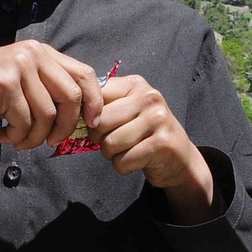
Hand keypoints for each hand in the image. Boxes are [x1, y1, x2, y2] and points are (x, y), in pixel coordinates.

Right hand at [0, 42, 105, 150]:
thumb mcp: (23, 80)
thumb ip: (49, 91)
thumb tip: (80, 119)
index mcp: (43, 52)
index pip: (84, 74)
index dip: (94, 102)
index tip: (92, 123)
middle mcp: (34, 55)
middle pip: (71, 97)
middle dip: (66, 127)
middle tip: (52, 142)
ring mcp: (19, 67)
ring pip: (47, 115)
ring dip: (35, 137)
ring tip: (19, 141)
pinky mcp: (5, 85)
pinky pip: (24, 122)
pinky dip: (16, 137)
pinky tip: (2, 135)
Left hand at [89, 74, 216, 221]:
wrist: (179, 158)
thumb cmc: (145, 133)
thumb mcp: (127, 110)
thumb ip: (104, 105)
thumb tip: (73, 112)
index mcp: (135, 84)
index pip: (95, 98)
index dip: (90, 117)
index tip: (101, 126)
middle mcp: (149, 97)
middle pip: (100, 122)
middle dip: (100, 139)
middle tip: (115, 141)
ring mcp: (158, 119)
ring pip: (110, 143)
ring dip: (112, 155)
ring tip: (127, 151)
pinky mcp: (162, 144)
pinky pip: (123, 161)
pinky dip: (123, 167)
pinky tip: (136, 160)